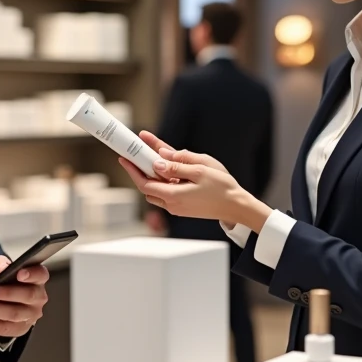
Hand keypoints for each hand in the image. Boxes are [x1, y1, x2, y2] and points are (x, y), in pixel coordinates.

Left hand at [0, 255, 48, 337]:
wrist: (4, 299)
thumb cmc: (5, 280)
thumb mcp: (1, 266)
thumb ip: (0, 265)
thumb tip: (0, 271)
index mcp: (37, 279)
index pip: (40, 274)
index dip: (32, 274)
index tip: (20, 274)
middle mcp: (38, 297)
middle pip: (28, 296)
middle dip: (7, 293)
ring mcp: (31, 315)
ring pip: (14, 314)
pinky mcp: (20, 328)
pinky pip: (4, 328)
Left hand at [121, 132, 271, 230]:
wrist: (236, 206)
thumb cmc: (222, 187)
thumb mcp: (200, 169)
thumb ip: (177, 164)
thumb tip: (158, 160)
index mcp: (173, 195)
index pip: (144, 183)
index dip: (133, 170)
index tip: (125, 158)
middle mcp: (172, 204)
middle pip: (148, 186)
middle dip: (140, 170)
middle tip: (136, 154)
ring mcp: (177, 207)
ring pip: (156, 190)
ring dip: (152, 175)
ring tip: (152, 158)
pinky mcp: (182, 207)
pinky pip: (166, 192)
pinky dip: (163, 180)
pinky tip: (168, 168)